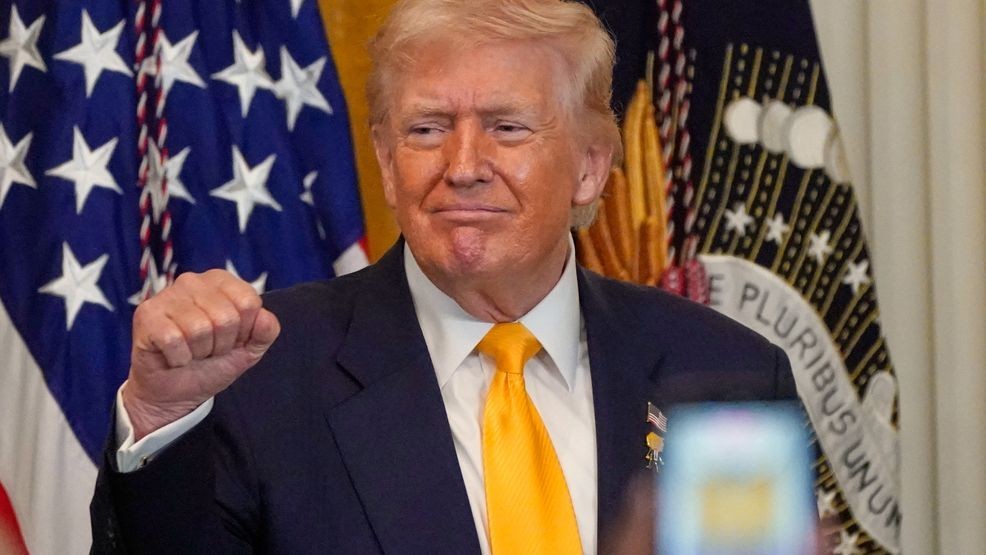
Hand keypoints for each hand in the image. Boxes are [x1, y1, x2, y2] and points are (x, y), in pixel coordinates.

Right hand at [123, 269, 280, 440]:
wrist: (175, 392)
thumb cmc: (211, 363)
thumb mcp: (248, 349)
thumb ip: (265, 331)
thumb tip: (264, 317)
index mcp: (221, 281)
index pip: (249, 302)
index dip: (244, 331)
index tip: (231, 339)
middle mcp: (192, 281)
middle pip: (226, 317)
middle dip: (221, 344)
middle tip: (208, 349)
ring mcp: (166, 296)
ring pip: (199, 328)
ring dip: (199, 352)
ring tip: (191, 352)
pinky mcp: (146, 315)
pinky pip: (174, 339)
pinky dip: (179, 358)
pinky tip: (173, 356)